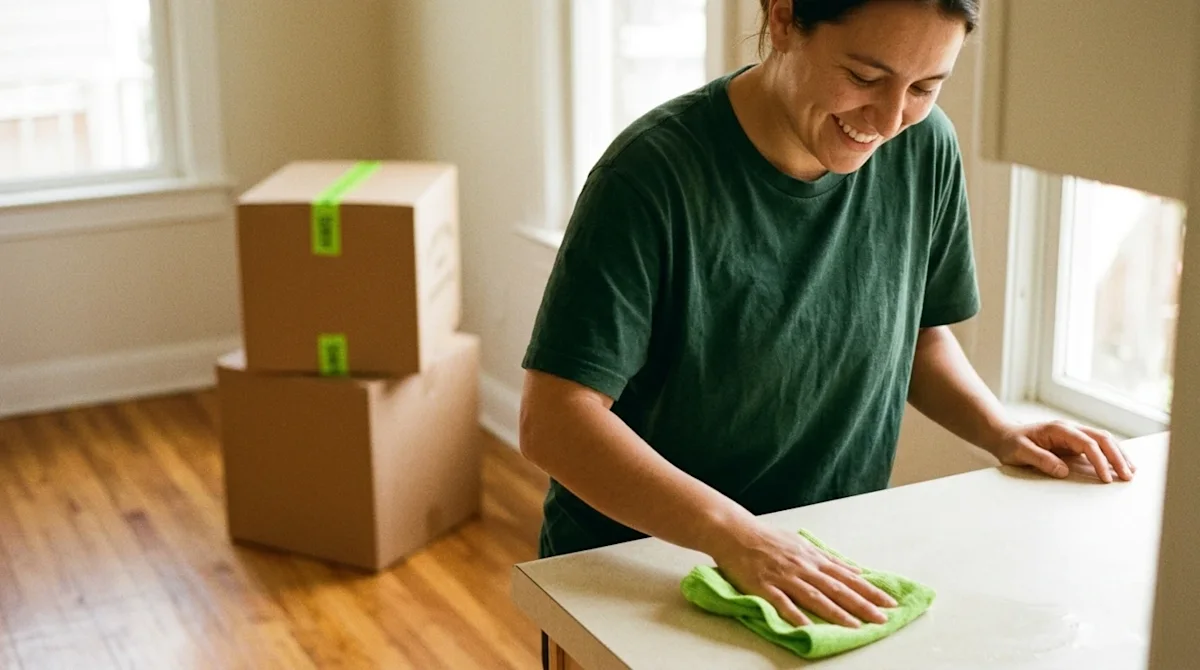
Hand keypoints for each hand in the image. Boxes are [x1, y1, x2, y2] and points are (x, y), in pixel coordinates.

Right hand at [709, 519, 897, 627]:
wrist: (735, 532)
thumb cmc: (768, 538)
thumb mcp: (802, 544)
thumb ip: (827, 559)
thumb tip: (853, 570)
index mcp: (812, 558)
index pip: (847, 577)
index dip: (869, 591)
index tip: (888, 603)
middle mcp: (802, 567)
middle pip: (836, 589)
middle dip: (861, 605)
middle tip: (881, 618)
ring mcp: (784, 577)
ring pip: (814, 596)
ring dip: (837, 612)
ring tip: (855, 626)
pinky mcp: (764, 586)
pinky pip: (782, 602)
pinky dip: (795, 614)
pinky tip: (808, 626)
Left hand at [988, 420, 1135, 482]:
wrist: (1004, 435)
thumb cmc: (1010, 444)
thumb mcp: (1019, 452)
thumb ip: (1040, 459)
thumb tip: (1063, 470)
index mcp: (1058, 429)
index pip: (1086, 443)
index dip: (1099, 460)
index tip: (1106, 478)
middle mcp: (1070, 429)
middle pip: (1101, 439)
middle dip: (1117, 457)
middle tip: (1128, 476)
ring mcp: (1074, 435)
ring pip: (1104, 441)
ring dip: (1118, 455)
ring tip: (1131, 472)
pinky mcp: (1074, 443)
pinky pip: (1098, 447)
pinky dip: (1111, 455)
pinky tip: (1120, 466)